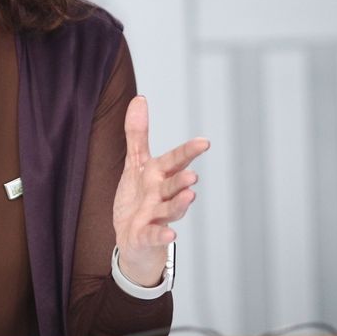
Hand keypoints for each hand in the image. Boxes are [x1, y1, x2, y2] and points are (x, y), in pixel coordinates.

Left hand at [111, 96, 208, 286]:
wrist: (132, 237)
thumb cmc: (138, 197)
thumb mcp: (135, 162)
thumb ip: (137, 133)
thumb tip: (139, 98)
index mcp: (158, 176)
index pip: (174, 161)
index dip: (188, 152)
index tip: (204, 142)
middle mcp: (161, 195)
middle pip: (173, 185)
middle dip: (182, 180)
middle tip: (193, 174)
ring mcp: (155, 217)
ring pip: (169, 209)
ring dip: (179, 204)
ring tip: (190, 195)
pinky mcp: (145, 236)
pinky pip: (153, 235)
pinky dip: (160, 235)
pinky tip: (171, 234)